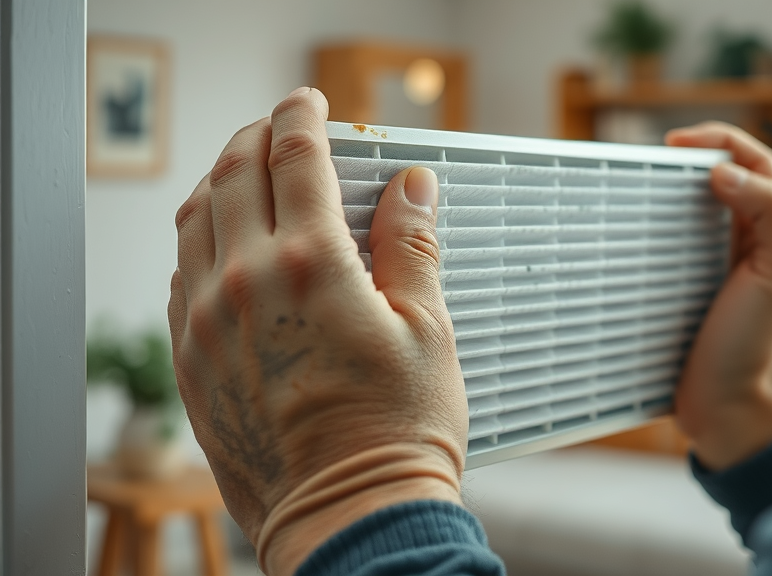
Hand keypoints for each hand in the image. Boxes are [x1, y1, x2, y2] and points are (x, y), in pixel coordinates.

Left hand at [168, 87, 466, 574]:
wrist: (349, 518)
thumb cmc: (397, 432)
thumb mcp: (427, 328)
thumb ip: (413, 245)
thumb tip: (412, 188)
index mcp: (311, 266)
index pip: (297, 158)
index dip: (304, 117)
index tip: (312, 103)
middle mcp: (245, 284)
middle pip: (237, 174)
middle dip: (259, 135)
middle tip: (281, 125)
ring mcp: (205, 324)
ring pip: (195, 219)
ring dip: (221, 179)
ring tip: (248, 171)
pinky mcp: (191, 362)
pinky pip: (179, 275)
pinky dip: (200, 237)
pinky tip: (224, 241)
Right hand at [665, 122, 771, 470]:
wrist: (727, 405)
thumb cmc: (756, 343)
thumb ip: (768, 212)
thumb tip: (724, 174)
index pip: (756, 162)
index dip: (719, 141)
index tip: (675, 145)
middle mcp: (756, 239)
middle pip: (728, 174)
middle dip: (695, 156)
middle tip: (656, 160)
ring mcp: (723, 261)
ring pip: (701, 203)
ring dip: (676, 187)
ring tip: (647, 185)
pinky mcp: (694, 281)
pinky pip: (678, 237)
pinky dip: (660, 223)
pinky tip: (639, 228)